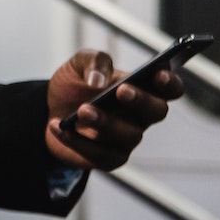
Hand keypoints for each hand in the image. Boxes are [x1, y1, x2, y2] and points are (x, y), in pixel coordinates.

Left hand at [44, 49, 184, 170]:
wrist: (49, 110)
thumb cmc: (74, 85)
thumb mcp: (78, 64)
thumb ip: (93, 61)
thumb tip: (98, 81)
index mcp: (141, 88)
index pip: (170, 88)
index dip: (170, 82)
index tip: (158, 74)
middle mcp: (140, 115)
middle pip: (156, 112)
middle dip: (141, 101)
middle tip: (121, 91)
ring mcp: (127, 138)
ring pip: (128, 135)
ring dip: (105, 122)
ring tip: (82, 110)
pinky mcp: (109, 158)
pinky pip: (99, 154)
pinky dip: (77, 140)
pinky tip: (58, 125)